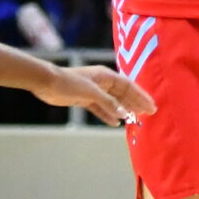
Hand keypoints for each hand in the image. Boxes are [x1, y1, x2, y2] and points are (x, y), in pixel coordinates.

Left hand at [31, 63, 155, 126]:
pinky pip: (101, 108)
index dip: (141, 96)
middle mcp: (102, 82)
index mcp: (106, 75)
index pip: (129, 86)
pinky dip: (108, 115)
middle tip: (149, 113)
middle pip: (123, 94)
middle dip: (136, 103)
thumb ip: (109, 103)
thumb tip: (125, 113)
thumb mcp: (92, 92)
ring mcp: (93, 91)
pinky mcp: (85, 99)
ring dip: (124, 110)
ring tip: (136, 118)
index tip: (151, 105)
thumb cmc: (69, 82)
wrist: (47, 83)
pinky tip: (115, 123)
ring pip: (113, 102)